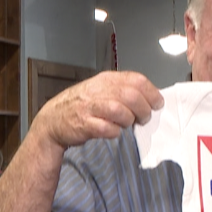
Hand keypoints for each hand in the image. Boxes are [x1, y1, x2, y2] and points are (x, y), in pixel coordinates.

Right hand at [31, 71, 162, 149]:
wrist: (53, 119)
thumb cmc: (82, 105)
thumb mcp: (102, 90)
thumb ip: (123, 91)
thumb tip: (150, 98)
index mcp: (106, 79)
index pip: (136, 80)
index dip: (151, 92)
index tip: (158, 103)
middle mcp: (99, 90)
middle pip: (131, 96)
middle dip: (143, 109)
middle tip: (144, 118)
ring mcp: (90, 107)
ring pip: (120, 111)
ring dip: (129, 120)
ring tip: (128, 124)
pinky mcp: (84, 124)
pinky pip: (107, 128)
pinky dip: (115, 132)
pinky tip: (113, 132)